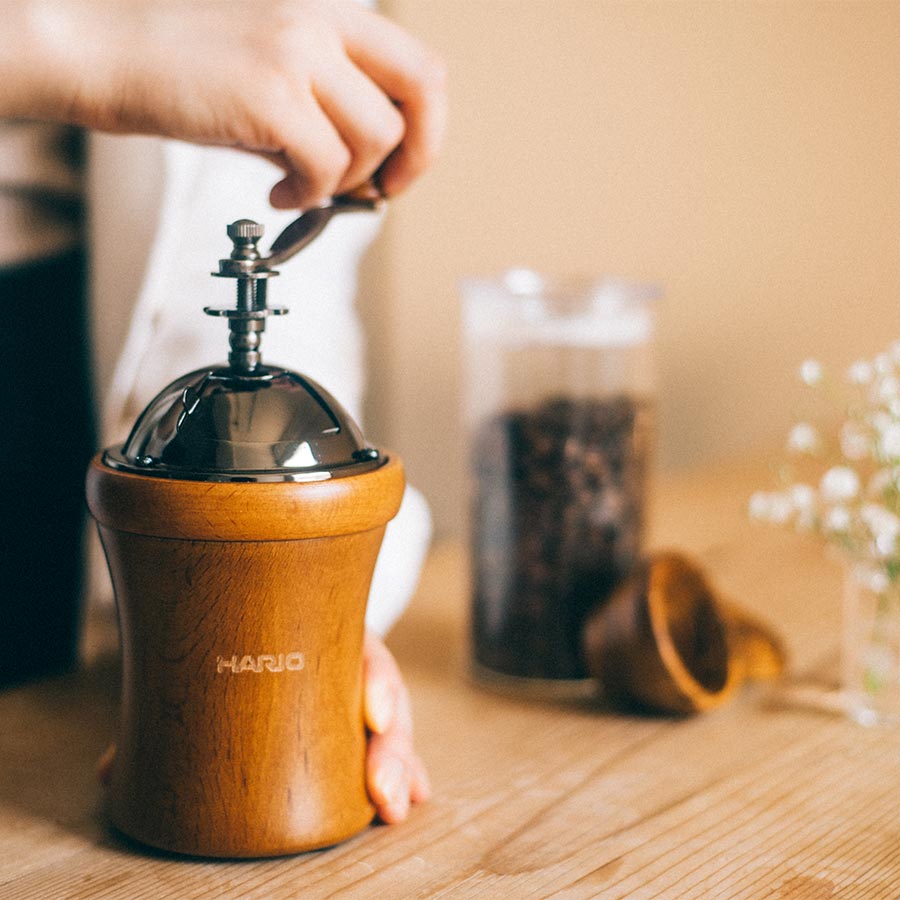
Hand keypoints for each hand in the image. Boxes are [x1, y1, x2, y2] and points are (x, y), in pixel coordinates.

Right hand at [4, 0, 446, 207]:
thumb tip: (364, 175)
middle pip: (422, 90)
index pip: (419, 66)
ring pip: (374, 139)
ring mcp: (296, 53)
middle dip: (416, 155)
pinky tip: (280, 193)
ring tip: (303, 185)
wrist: (101, 49)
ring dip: (346, 181)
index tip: (401, 166)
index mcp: (327, 13)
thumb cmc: (179, 67)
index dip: (426, 127)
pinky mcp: (269, 95)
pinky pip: (327, 167)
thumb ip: (324, 111)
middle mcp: (319, 23)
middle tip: (383, 190)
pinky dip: (310, 196)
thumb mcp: (270, 73)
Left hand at [97, 630, 429, 824]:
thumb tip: (111, 772)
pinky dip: (400, 769)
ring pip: (392, 720)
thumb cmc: (236, 631)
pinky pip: (385, 739)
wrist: (253, 605)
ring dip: (401, 764)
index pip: (359, 647)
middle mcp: (344, 653)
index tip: (375, 717)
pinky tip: (411, 798)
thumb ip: (175, 703)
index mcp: (319, 626)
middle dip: (393, 745)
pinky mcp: (352, 712)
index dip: (374, 682)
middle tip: (385, 793)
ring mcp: (353, 682)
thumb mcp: (216, 654)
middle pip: (384, 692)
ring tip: (399, 807)